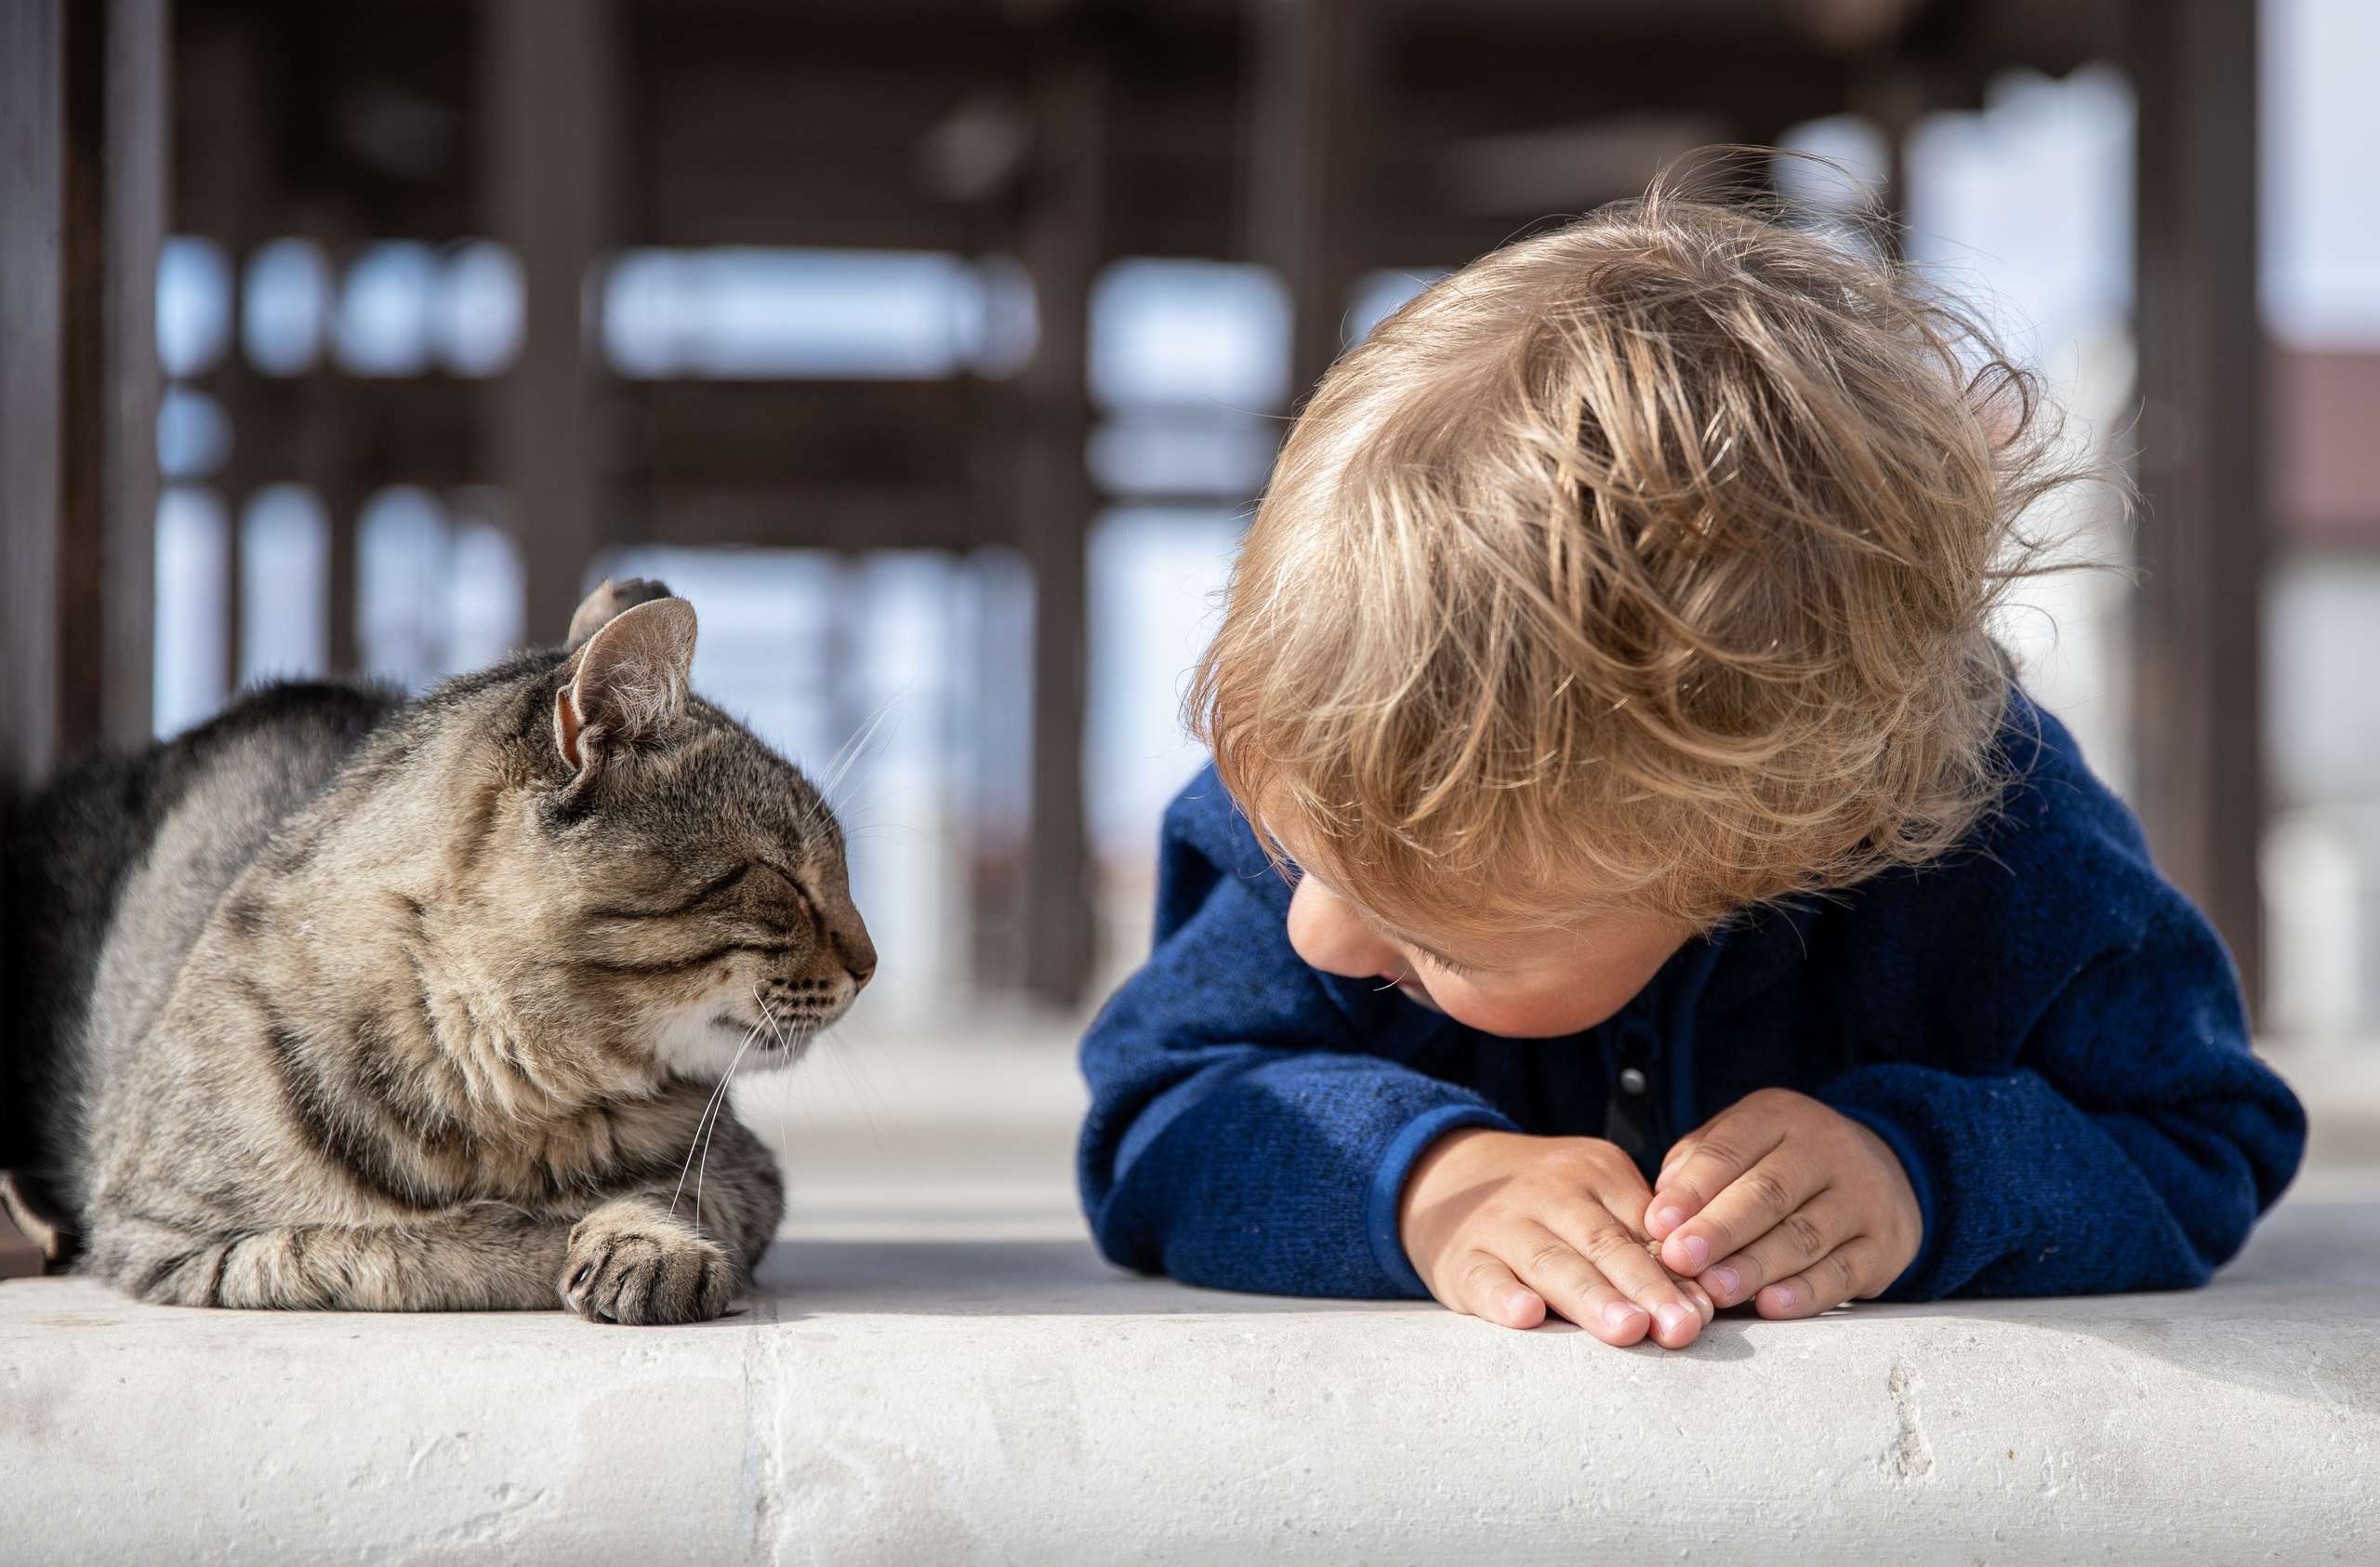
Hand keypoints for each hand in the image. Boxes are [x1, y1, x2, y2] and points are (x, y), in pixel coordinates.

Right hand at [1398, 1129, 1715, 1347]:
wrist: (1448, 1176)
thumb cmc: (1545, 1205)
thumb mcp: (1594, 1200)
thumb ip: (1640, 1244)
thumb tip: (1700, 1302)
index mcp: (1595, 1173)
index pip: (1642, 1225)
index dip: (1675, 1270)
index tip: (1706, 1310)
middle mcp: (1550, 1193)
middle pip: (1603, 1243)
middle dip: (1645, 1287)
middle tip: (1680, 1326)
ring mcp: (1502, 1224)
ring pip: (1550, 1262)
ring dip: (1591, 1297)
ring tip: (1627, 1329)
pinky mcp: (1461, 1258)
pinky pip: (1483, 1277)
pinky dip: (1503, 1296)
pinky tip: (1526, 1315)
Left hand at [1646, 1088, 1921, 1318]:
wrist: (1887, 1169)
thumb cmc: (1786, 1161)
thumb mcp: (1744, 1140)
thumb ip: (1697, 1165)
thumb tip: (1658, 1206)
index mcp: (1778, 1117)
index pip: (1730, 1149)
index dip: (1692, 1188)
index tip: (1657, 1221)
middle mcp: (1825, 1150)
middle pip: (1768, 1192)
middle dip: (1719, 1230)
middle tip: (1680, 1258)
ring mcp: (1861, 1197)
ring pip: (1804, 1235)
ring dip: (1755, 1267)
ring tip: (1716, 1289)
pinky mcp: (1883, 1244)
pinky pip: (1844, 1271)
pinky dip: (1806, 1292)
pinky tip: (1772, 1305)